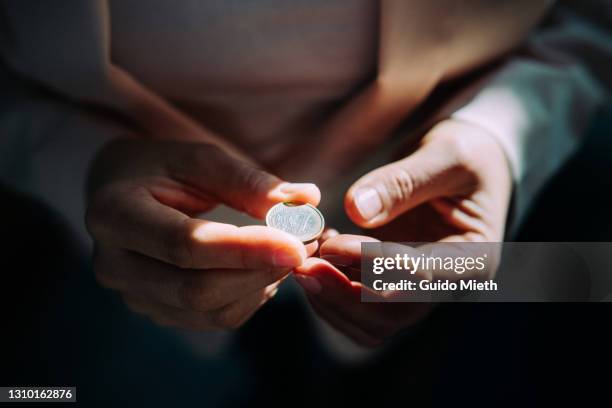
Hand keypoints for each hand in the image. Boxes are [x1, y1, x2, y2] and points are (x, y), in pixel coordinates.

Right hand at [87, 138, 319, 329]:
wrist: (123, 191)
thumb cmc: (161, 168)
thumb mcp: (198, 159)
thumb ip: (248, 181)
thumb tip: (306, 199)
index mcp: (114, 214)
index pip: (185, 244)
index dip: (245, 249)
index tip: (296, 243)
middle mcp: (114, 264)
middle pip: (196, 290)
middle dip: (259, 271)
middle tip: (305, 246)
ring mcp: (134, 295)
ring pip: (209, 311)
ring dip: (261, 285)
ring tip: (290, 252)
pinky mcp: (157, 310)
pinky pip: (213, 318)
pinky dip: (250, 296)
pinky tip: (265, 268)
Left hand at [295, 119, 512, 345]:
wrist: (466, 165)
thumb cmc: (466, 153)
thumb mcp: (445, 154)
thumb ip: (402, 181)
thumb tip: (355, 210)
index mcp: (473, 257)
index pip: (420, 277)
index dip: (372, 265)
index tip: (332, 244)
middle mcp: (446, 284)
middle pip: (392, 315)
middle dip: (343, 293)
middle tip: (304, 264)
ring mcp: (418, 289)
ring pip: (370, 322)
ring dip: (331, 297)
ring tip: (304, 259)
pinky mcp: (393, 284)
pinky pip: (358, 306)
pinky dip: (331, 290)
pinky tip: (317, 253)